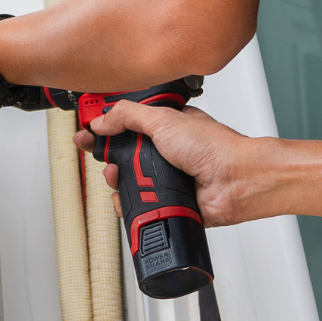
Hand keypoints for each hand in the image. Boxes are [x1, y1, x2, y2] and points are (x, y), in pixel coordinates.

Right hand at [74, 101, 262, 226]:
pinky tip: (132, 197)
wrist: (235, 182)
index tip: (85, 131)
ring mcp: (165, 177)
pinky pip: (137, 204)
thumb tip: (101, 120)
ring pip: (126, 181)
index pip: (126, 124)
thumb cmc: (216, 148)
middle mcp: (165, 152)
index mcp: (165, 127)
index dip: (104, 126)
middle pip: (121, 154)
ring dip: (117, 181)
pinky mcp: (166, 200)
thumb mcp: (164, 120)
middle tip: (100, 154)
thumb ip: (128, 116)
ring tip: (119, 177)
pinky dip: (129, 203)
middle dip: (107, 156)